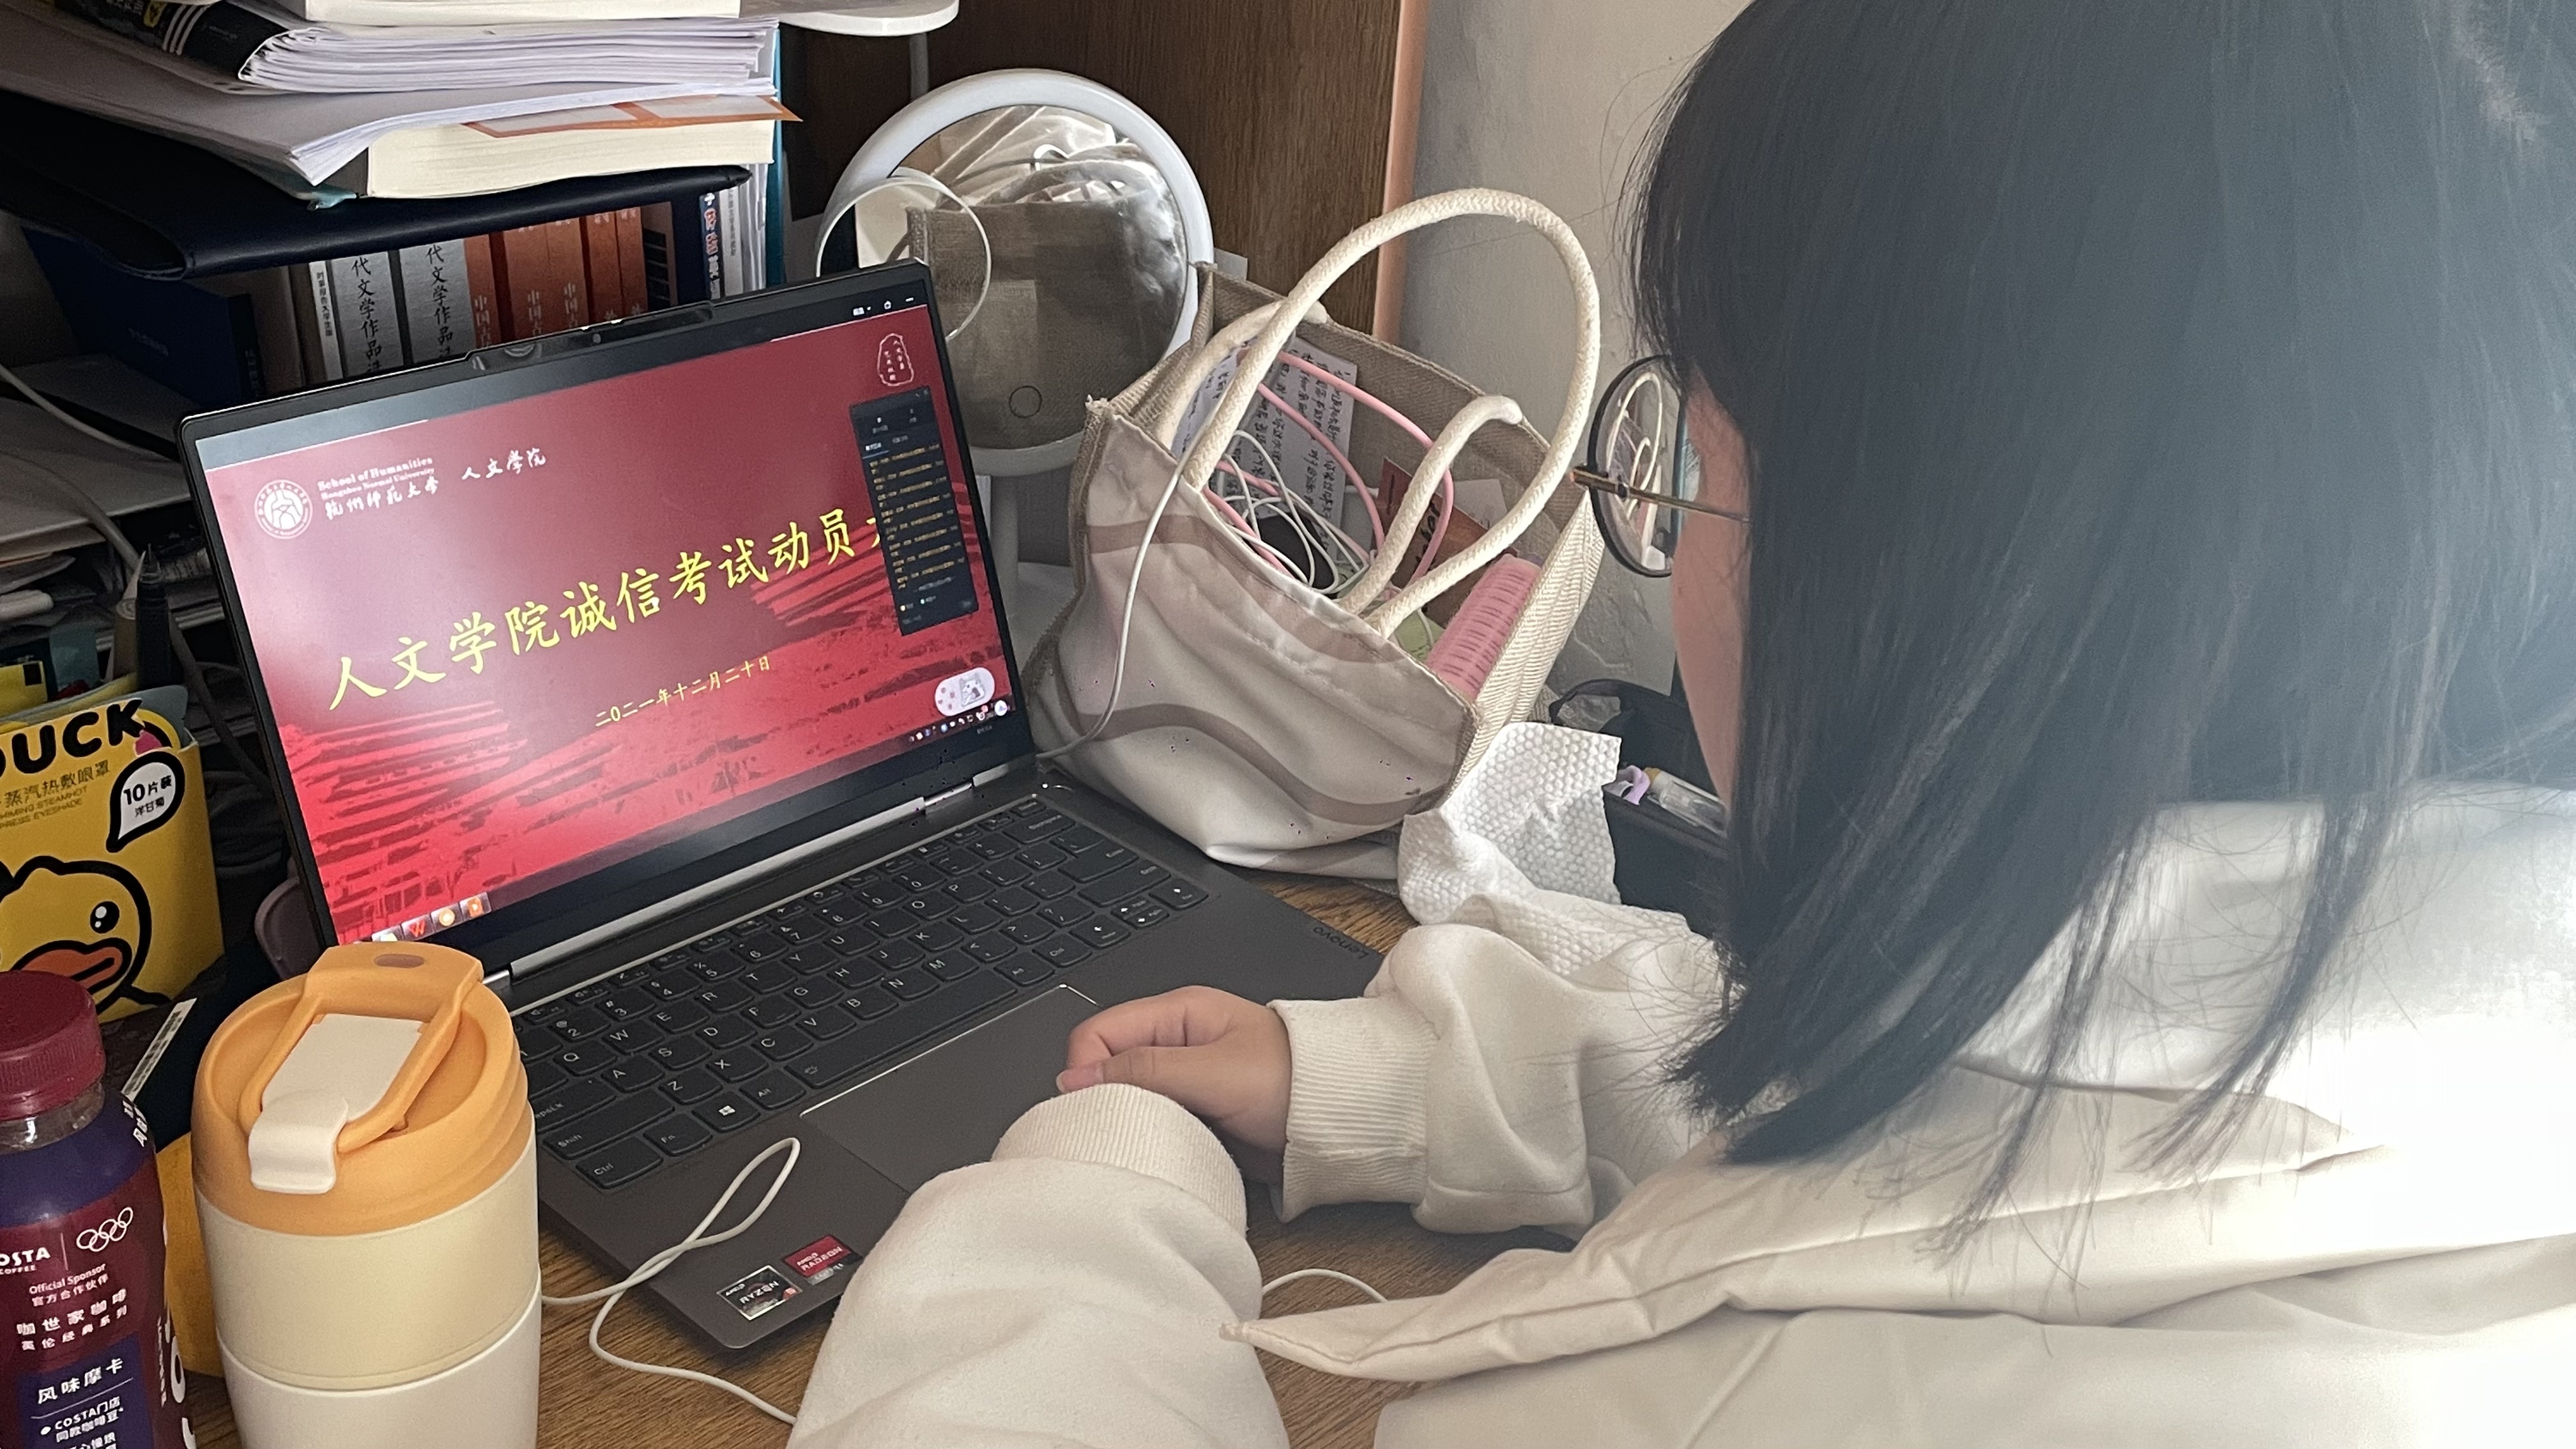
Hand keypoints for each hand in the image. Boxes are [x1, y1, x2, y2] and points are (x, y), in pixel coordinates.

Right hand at [1059, 987, 1291, 1179]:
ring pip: (1127, 1102)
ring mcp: (1185, 1082)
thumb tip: (1077, 1076)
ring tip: (1150, 1140)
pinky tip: (1165, 1152)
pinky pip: (1154, 1127)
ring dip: (1131, 1123)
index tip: (1096, 1106)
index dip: (1087, 1069)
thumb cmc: (1295, 1081)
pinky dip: (1153, 1140)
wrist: (1343, 1118)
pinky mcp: (1197, 1116)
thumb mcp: (1214, 1071)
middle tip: (1123, 1128)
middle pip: (1107, 1069)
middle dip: (1106, 1099)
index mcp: (1177, 1014)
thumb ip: (1146, 1070)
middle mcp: (1176, 1044)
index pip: (1098, 1032)